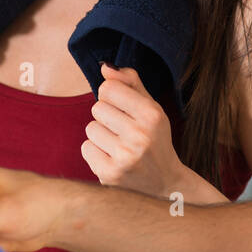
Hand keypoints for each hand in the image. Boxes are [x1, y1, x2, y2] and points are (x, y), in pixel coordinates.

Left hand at [82, 64, 185, 196]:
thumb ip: (130, 83)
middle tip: (123, 131)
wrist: (165, 185)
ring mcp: (124, 157)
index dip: (112, 96)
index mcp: (151, 115)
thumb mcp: (151, 108)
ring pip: (90, 128)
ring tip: (119, 145)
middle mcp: (139, 135)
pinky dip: (96, 152)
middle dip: (107, 117)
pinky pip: (86, 148)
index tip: (124, 108)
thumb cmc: (155, 140)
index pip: (109, 88)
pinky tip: (112, 158)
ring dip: (101, 135)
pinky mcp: (109, 174)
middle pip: (97, 108)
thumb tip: (105, 67)